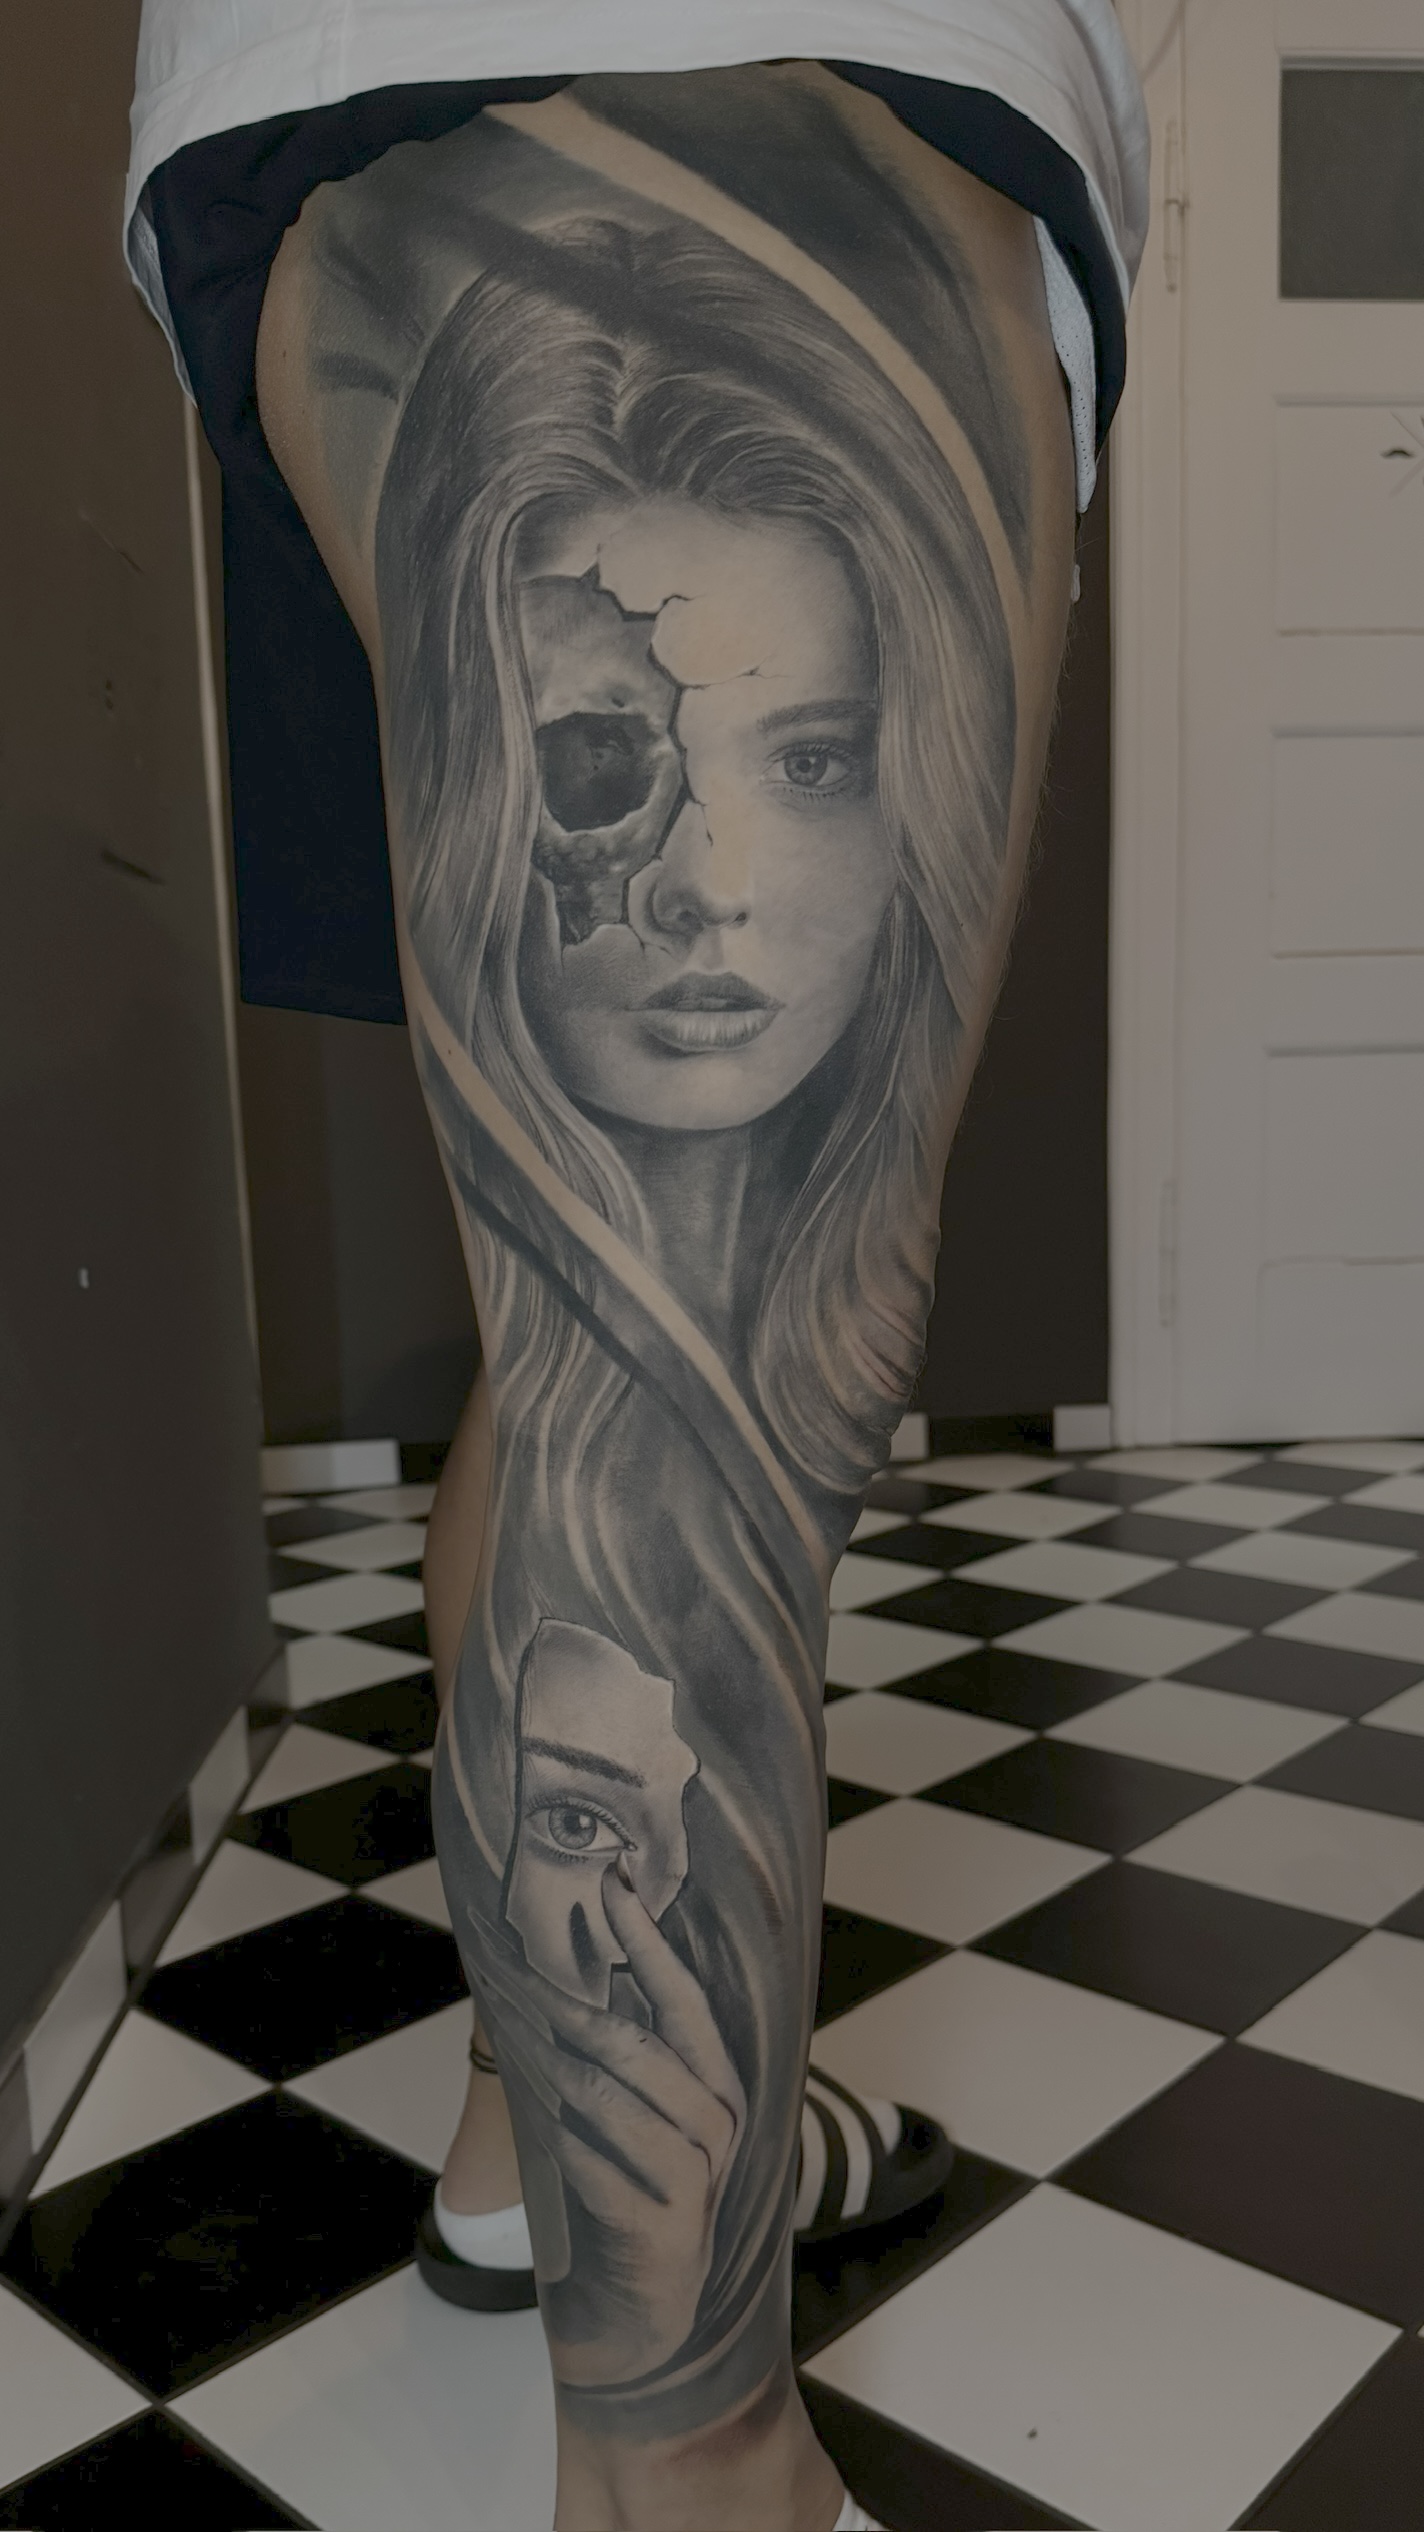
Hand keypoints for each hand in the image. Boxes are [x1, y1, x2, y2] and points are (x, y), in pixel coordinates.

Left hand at [477, 1861, 745, 2384]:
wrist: (652, 2301)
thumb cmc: (638, 2182)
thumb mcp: (640, 2109)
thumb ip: (619, 2045)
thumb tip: (559, 1959)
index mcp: (716, 2080)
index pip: (683, 1997)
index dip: (649, 1938)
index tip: (614, 1880)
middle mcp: (719, 2122)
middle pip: (641, 2049)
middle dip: (579, 2012)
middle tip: (527, 1983)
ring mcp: (696, 2178)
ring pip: (612, 2105)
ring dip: (557, 2075)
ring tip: (522, 2049)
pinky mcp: (664, 2229)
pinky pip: (596, 2170)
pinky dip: (562, 2145)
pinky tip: (541, 2127)